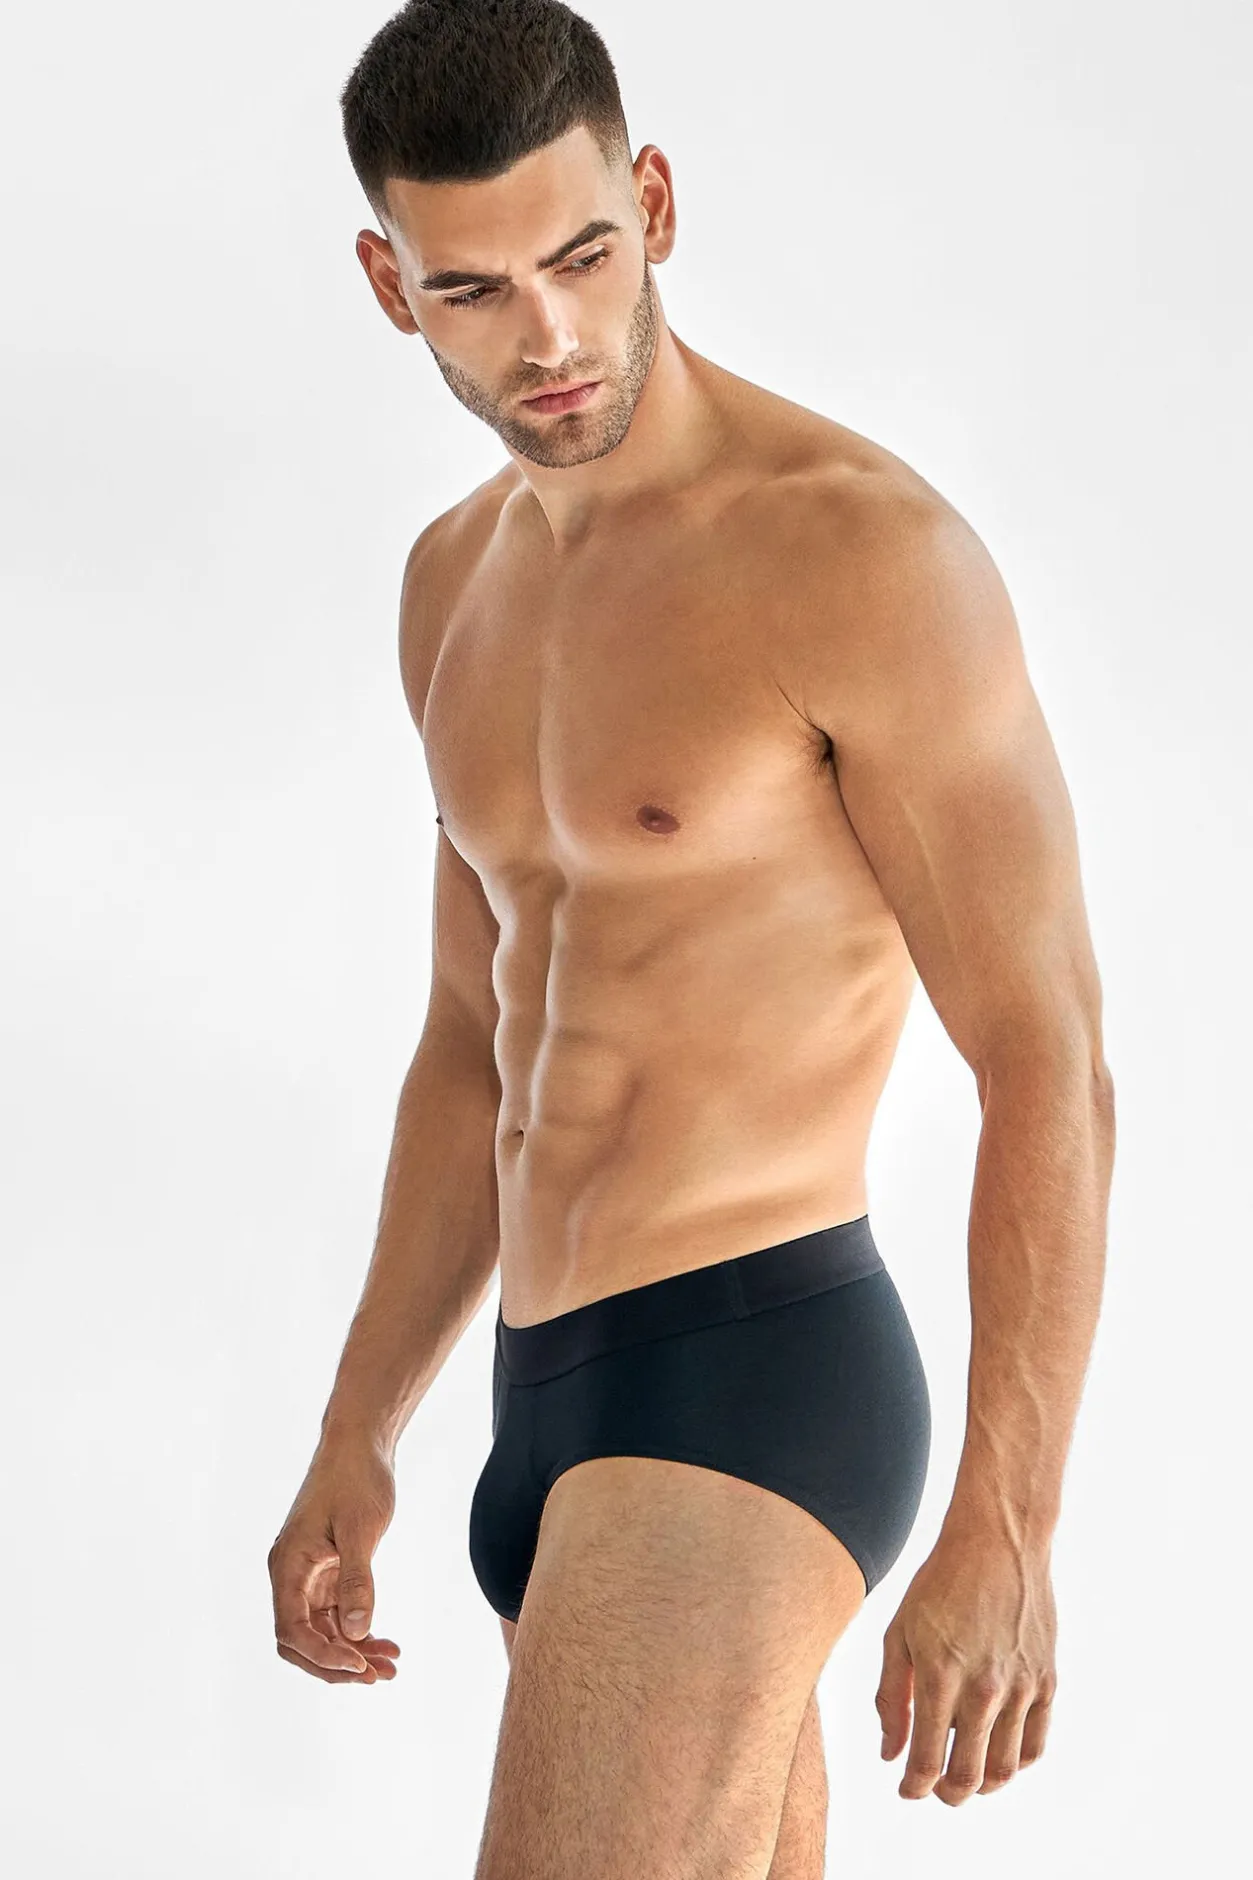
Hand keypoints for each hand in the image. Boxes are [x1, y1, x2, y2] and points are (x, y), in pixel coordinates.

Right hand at [267, 1437, 401, 1684]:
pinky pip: (335, 1615)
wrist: (360, 1443)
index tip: (360, 1664)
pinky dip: (357, 1631)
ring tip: (389, 1667)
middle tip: (378, 1676)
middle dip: (336, 1664)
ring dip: (351, 1653)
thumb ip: (357, 1581)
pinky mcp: (327, 1571)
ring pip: (321, 1631)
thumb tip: (356, 1632)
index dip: (323, 1656)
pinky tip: (384, 1643)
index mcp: (287, 1565)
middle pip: (301, 1641)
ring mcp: (308, 1575)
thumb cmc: (356, 1478)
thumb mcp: (359, 1530)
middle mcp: (291, 1575)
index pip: (292, 1631)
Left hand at [875, 1526, 1057, 1802]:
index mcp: (940, 1676)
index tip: (906, 1789)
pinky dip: (1015, 1764)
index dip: (913, 1787)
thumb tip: (890, 1755)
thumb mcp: (900, 1633)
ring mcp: (1021, 1688)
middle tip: (933, 1788)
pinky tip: (996, 1754)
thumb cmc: (940, 1584)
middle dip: (945, 1794)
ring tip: (963, 1775)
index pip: (927, 1762)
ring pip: (1004, 1770)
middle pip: (968, 1777)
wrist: (998, 1542)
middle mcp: (984, 1689)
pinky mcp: (1046, 1682)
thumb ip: (892, 1698)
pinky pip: (1035, 1746)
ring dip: (981, 1785)